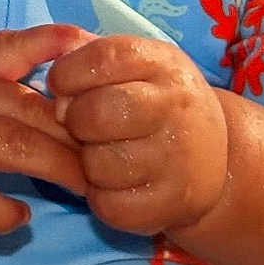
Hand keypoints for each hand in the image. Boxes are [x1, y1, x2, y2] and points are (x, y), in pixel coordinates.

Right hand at [0, 25, 90, 235]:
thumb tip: (66, 80)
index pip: (12, 45)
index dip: (53, 43)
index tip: (90, 47)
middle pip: (32, 108)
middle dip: (77, 133)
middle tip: (108, 152)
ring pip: (19, 148)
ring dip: (60, 168)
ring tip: (85, 186)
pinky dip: (8, 213)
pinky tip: (20, 218)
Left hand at [47, 34, 227, 236]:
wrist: (212, 154)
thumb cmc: (153, 101)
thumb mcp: (134, 65)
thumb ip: (88, 59)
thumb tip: (50, 77)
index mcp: (163, 63)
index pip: (102, 59)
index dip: (67, 74)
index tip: (63, 86)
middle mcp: (178, 106)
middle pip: (94, 114)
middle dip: (74, 122)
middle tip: (84, 127)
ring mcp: (180, 157)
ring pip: (98, 165)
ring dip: (89, 164)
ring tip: (106, 155)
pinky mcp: (175, 202)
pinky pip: (110, 205)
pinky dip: (103, 198)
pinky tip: (118, 184)